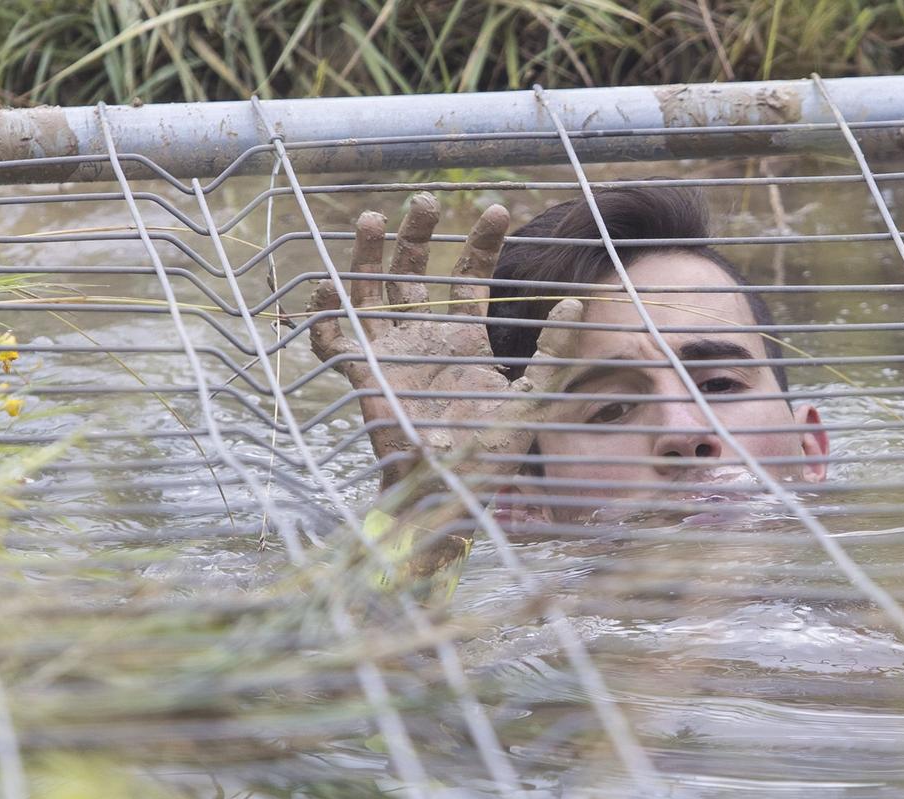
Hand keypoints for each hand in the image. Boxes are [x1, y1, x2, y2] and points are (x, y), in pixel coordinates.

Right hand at [308, 192, 579, 501]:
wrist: (452, 492)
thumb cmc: (493, 452)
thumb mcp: (534, 399)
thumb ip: (555, 353)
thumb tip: (577, 304)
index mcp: (463, 336)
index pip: (469, 276)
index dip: (481, 242)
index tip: (499, 209)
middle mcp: (423, 335)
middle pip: (413, 270)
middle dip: (417, 233)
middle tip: (425, 200)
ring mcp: (390, 351)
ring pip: (370, 289)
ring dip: (369, 254)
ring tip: (375, 218)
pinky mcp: (363, 374)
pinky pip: (335, 339)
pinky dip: (326, 315)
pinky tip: (327, 288)